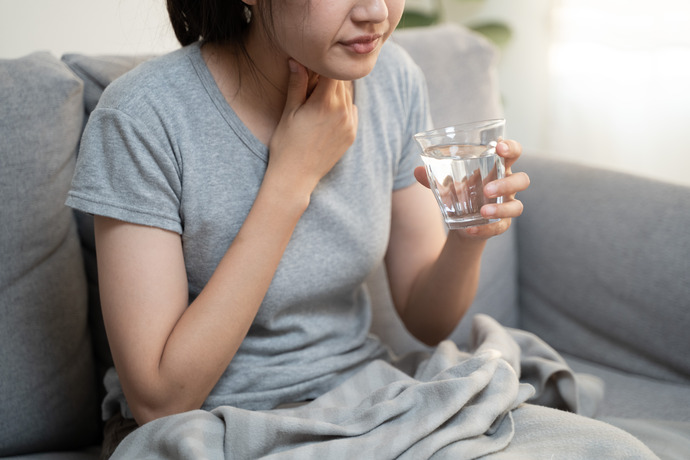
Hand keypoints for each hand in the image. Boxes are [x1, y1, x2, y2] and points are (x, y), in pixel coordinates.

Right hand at [267, 60, 357, 193]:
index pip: (332, 71)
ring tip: (318, 99)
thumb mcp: (289, 111)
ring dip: (336, 92)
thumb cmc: (287, 143)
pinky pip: (352, 111)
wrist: (296, 176)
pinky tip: (327, 114)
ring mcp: (350, 124)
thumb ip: (297, 84)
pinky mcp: (352, 134)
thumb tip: (296, 60)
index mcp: (325, 102)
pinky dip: (343, 107)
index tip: (313, 64)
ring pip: (348, 96)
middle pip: (341, 82)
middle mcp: (342, 111)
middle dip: (329, 77)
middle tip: (313, 80)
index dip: (323, 65)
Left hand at [414, 139, 529, 237]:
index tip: (499, 146)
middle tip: (487, 189)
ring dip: (501, 208)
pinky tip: (471, 230)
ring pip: (517, 206)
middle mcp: (508, 186)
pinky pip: (500, 228)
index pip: (513, 153)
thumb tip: (416, 170)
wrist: (462, 223)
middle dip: (507, 183)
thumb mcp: (446, 185)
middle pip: (522, 180)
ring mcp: (507, 206)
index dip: (511, 148)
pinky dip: (486, 229)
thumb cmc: (460, 194)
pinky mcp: (502, 225)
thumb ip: (433, 178)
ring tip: (483, 212)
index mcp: (497, 169)